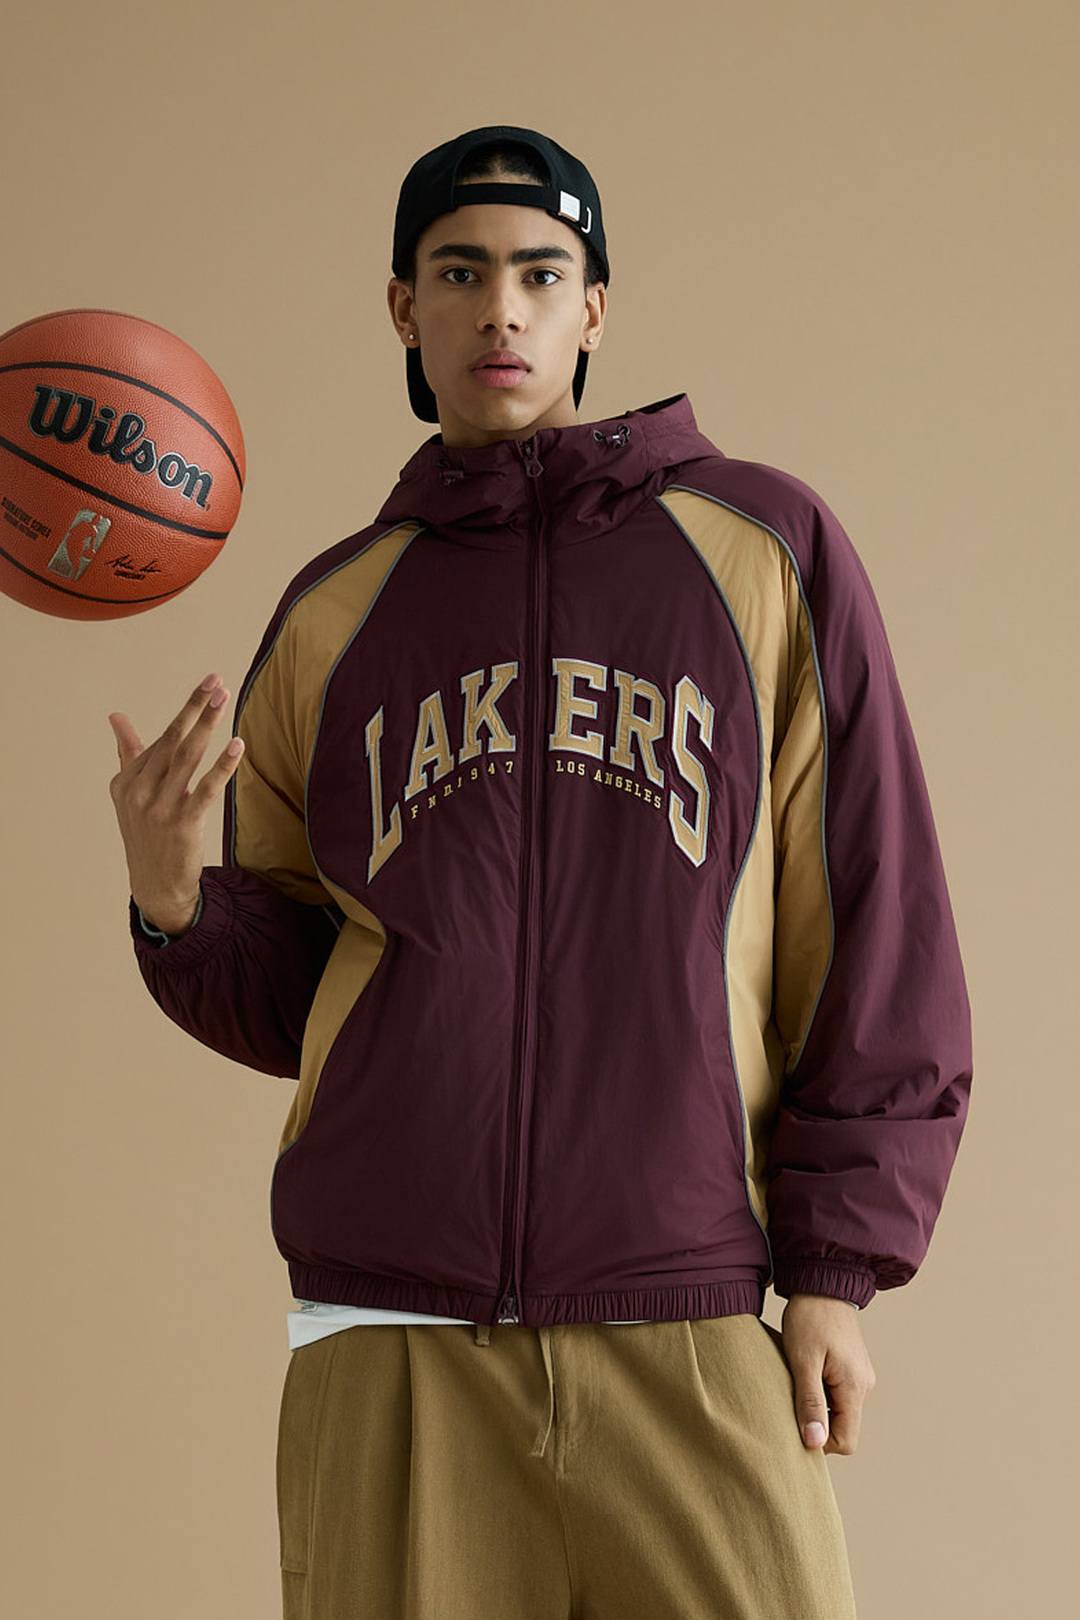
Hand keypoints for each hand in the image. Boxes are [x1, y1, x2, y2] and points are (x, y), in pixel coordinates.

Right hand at [108, 673, 244, 936]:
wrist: (155, 885)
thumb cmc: (147, 833)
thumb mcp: (131, 793)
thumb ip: (129, 752)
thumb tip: (115, 716)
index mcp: (126, 781)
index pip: (162, 739)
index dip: (187, 710)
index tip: (208, 685)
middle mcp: (139, 792)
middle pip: (172, 741)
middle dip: (195, 708)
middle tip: (215, 681)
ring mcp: (159, 809)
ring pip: (187, 758)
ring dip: (206, 725)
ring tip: (223, 699)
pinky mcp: (183, 825)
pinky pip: (205, 790)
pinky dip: (221, 766)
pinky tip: (237, 745)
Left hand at [781, 1293, 875, 1455]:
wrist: (822, 1281)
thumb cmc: (809, 1318)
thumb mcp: (803, 1361)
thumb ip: (809, 1402)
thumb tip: (814, 1443)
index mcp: (855, 1387)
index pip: (846, 1441)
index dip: (820, 1441)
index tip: (795, 1422)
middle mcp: (864, 1385)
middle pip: (843, 1427)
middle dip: (816, 1422)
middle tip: (790, 1399)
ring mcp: (860, 1376)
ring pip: (839, 1410)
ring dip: (817, 1405)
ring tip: (797, 1380)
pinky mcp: (852, 1367)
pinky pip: (838, 1393)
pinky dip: (821, 1391)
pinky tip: (805, 1372)